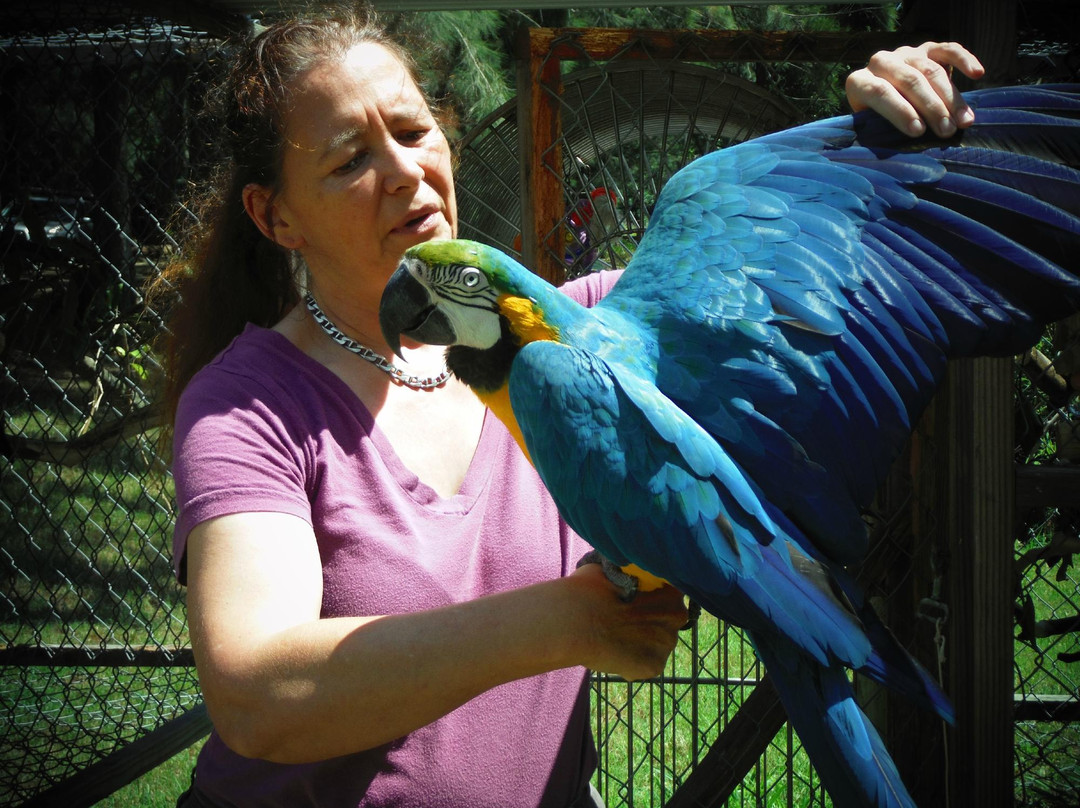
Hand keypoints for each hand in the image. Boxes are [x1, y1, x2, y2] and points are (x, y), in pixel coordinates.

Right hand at [567, 562, 687, 680]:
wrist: (576, 620)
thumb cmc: (590, 589)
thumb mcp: (613, 570)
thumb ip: (630, 577)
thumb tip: (627, 577)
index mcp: (669, 587)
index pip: (668, 595)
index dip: (650, 599)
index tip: (633, 601)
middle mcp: (677, 615)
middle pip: (666, 621)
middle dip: (648, 622)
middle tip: (623, 622)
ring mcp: (667, 643)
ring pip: (656, 644)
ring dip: (640, 643)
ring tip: (615, 640)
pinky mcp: (655, 666)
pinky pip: (644, 665)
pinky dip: (632, 663)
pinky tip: (614, 654)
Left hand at [846, 41, 985, 137]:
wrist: (879, 96)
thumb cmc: (875, 122)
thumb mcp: (870, 128)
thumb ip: (880, 133)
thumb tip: (904, 153)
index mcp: (859, 82)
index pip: (879, 92)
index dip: (900, 112)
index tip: (918, 132)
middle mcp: (881, 62)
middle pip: (910, 81)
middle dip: (931, 108)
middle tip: (946, 132)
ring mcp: (906, 53)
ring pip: (931, 70)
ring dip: (950, 98)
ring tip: (963, 122)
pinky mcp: (927, 49)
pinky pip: (948, 50)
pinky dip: (964, 60)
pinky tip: (978, 74)